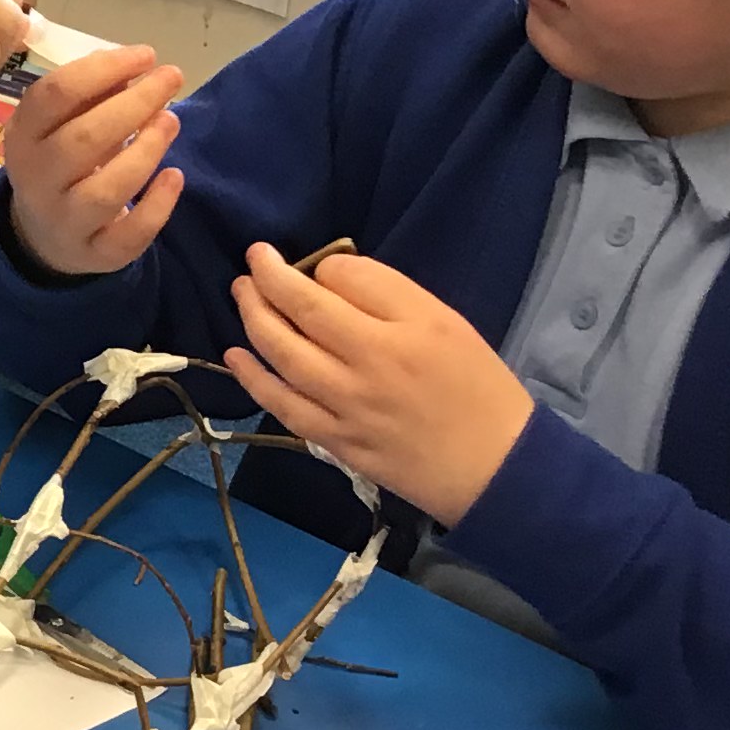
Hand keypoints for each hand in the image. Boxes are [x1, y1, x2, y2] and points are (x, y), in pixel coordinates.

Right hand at [2, 46, 187, 277]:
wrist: (42, 236)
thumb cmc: (59, 162)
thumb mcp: (59, 124)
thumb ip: (90, 93)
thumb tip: (131, 62)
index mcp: (23, 136)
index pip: (54, 95)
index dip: (103, 70)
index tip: (145, 55)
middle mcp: (36, 180)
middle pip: (83, 139)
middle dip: (135, 103)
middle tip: (171, 78)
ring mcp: (64, 221)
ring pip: (105, 190)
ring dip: (146, 150)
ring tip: (171, 120)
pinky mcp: (95, 254)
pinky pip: (129, 235)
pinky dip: (157, 205)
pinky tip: (174, 176)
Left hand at [223, 245, 535, 525]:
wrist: (493, 467)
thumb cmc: (477, 387)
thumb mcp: (446, 323)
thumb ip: (388, 294)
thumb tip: (329, 275)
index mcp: (402, 332)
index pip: (341, 281)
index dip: (316, 266)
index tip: (304, 262)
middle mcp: (368, 368)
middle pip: (301, 315)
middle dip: (266, 283)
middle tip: (251, 263)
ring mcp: (346, 408)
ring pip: (283, 357)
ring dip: (253, 321)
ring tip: (241, 294)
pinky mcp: (334, 441)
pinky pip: (283, 406)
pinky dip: (254, 379)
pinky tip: (236, 356)